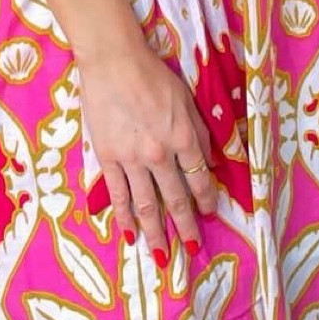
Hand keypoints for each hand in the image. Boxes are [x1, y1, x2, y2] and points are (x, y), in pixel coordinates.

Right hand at [77, 41, 219, 264]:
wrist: (113, 62)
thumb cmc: (153, 74)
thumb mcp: (186, 98)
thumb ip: (200, 131)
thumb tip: (211, 160)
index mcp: (184, 138)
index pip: (200, 178)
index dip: (206, 199)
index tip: (211, 214)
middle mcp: (160, 155)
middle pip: (174, 199)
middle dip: (185, 226)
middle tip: (192, 248)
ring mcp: (131, 160)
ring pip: (146, 205)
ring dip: (155, 234)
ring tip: (162, 257)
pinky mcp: (107, 158)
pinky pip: (117, 195)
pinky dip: (124, 217)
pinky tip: (129, 236)